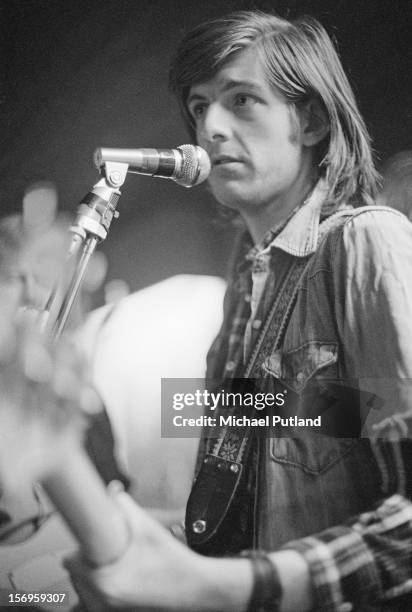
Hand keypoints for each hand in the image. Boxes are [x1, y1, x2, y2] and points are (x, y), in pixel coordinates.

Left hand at [64, 487, 210, 610]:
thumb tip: (112, 492)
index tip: (89, 537)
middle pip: (76, 574)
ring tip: (117, 560)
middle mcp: (104, 600)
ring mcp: (111, 610)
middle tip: (108, 545)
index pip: (69, 562)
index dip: (79, 544)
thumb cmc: (174, 563)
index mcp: (105, 581)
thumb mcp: (148, 527)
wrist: (196, 586)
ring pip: (86, 588)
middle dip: (89, 557)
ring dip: (94, 573)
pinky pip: (99, 599)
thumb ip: (125, 506)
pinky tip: (122, 573)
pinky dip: (104, 586)